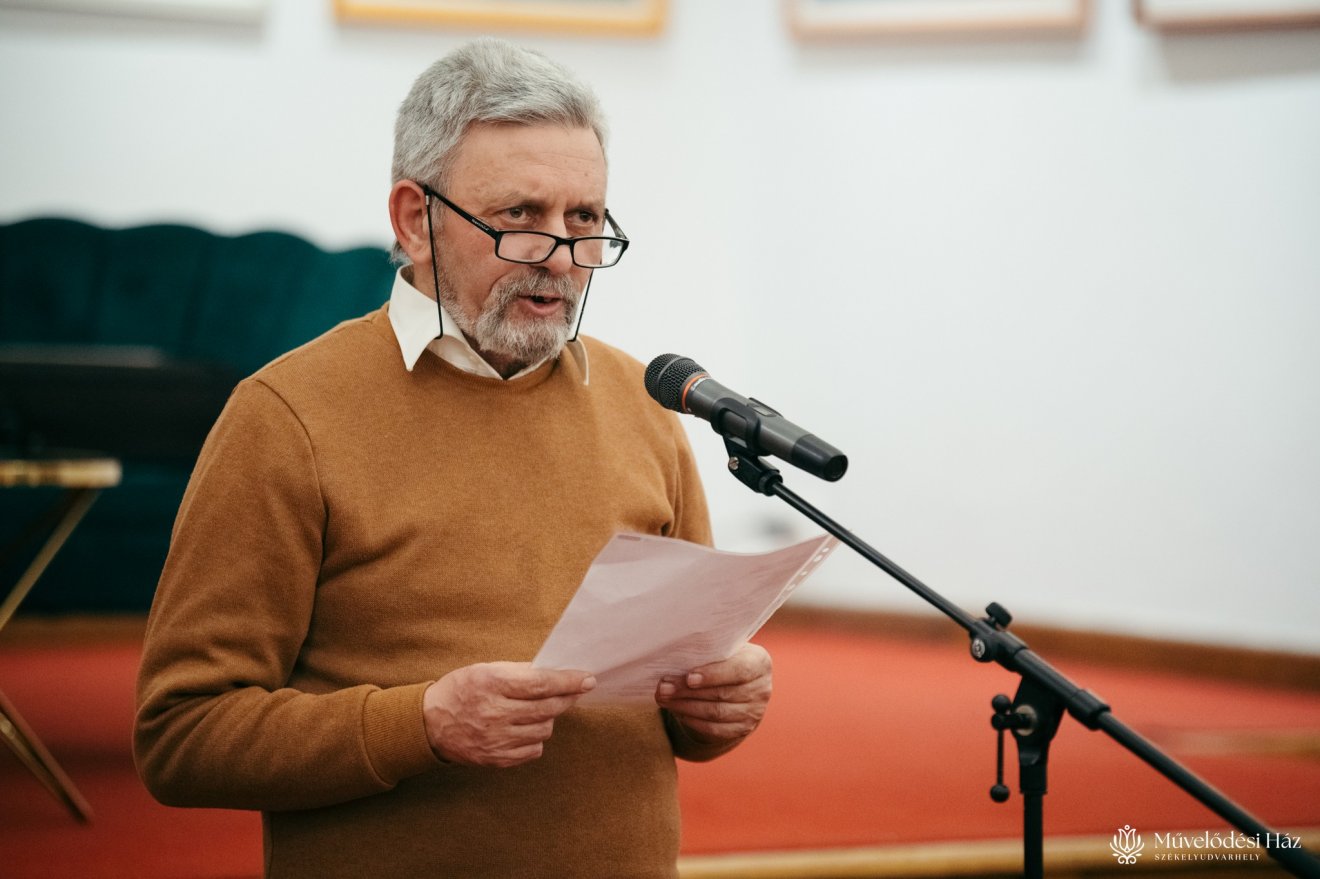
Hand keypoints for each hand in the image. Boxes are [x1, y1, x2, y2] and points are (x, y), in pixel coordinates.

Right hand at [423, 662, 594, 767]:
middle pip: (547, 708)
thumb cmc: (461, 690)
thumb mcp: (484, 669)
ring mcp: (496, 739)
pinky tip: (524, 728)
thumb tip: (553, 672)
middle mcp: (495, 713)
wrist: (429, 725)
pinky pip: (533, 750)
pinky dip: (535, 739)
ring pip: (544, 730)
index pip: (541, 684)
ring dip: (548, 718)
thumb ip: (518, 671)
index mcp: (492, 684)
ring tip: (537, 710)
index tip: (588, 679)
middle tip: (575, 692)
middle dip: (568, 698)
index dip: (568, 682)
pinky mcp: (496, 759)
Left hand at [655, 643, 771, 744]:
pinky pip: (715, 729)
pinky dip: (693, 721)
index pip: (739, 670)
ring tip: (663, 699)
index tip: (689, 677)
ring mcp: (754, 712)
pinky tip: (677, 711)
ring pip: (716, 713)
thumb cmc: (724, 659)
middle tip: (663, 688)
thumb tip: (675, 654)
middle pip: (722, 693)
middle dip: (688, 691)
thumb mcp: (723, 649)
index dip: (713, 674)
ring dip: (685, 706)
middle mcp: (762, 689)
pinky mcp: (743, 729)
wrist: (737, 684)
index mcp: (759, 662)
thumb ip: (708, 650)